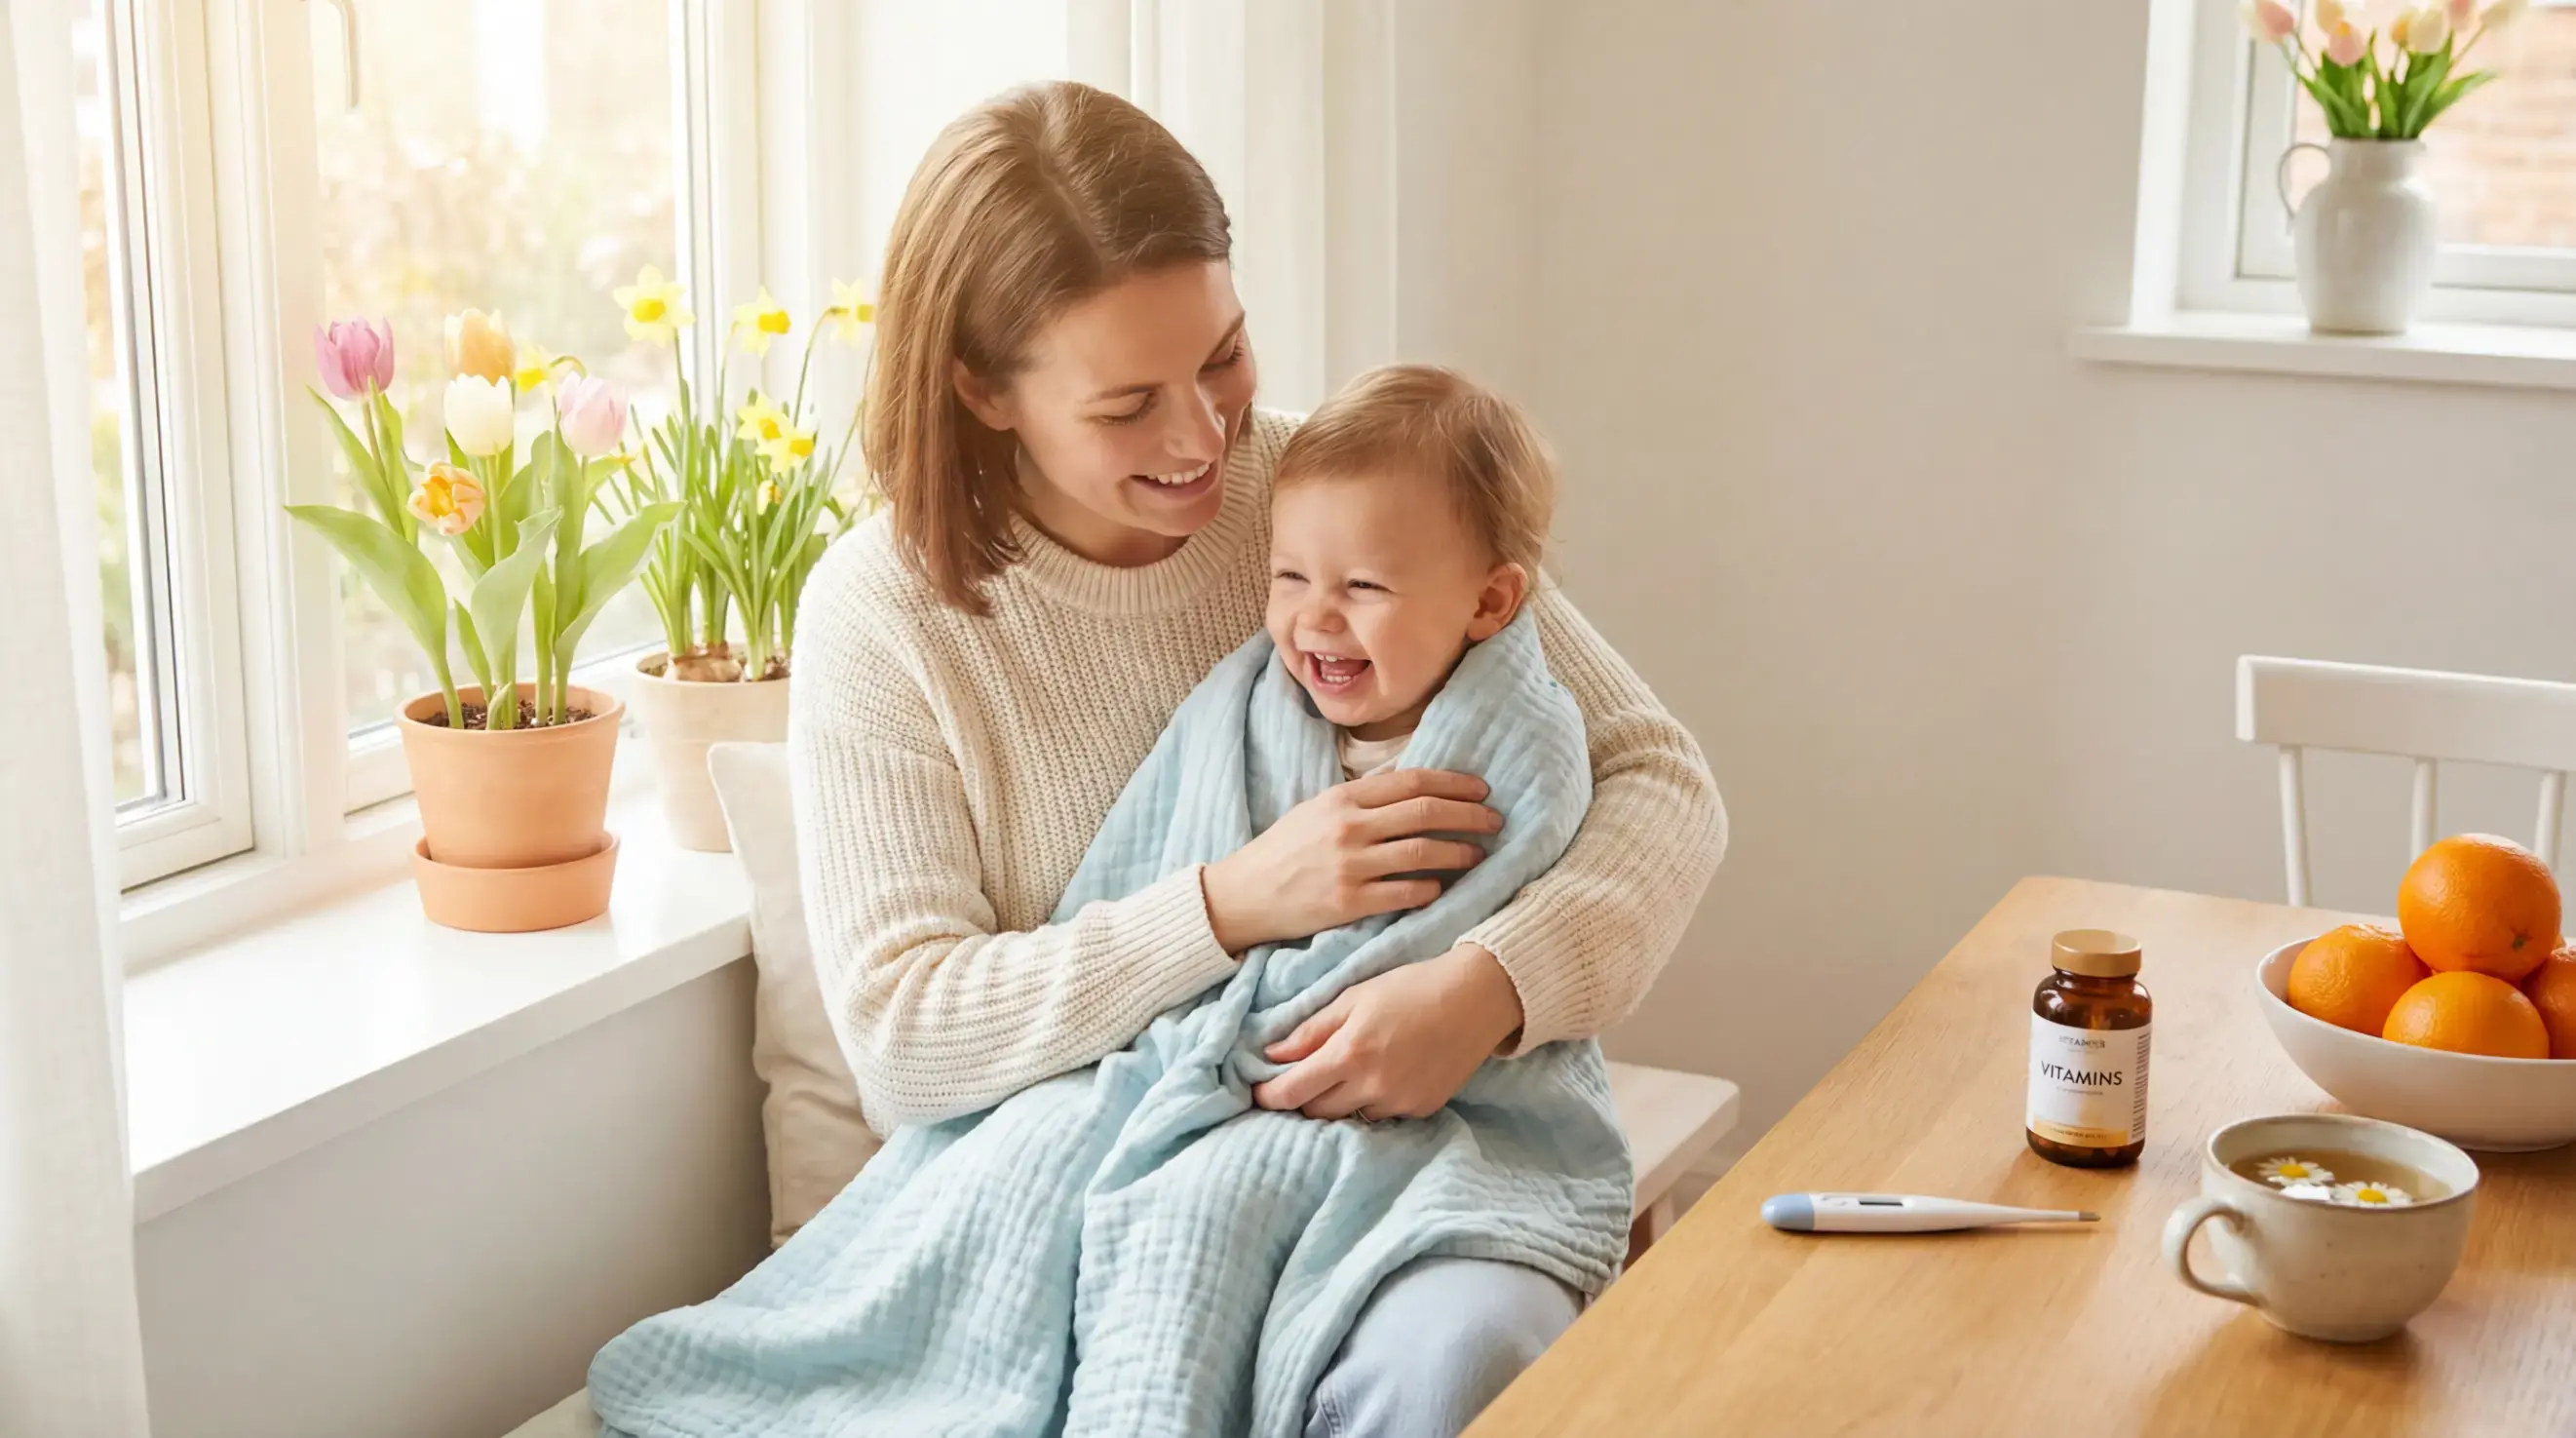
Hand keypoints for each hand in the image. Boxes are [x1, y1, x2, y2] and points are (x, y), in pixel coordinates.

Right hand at [1200, 769, 1499, 953]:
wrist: (1243, 895)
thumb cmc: (1284, 851)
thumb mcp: (1316, 810)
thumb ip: (1361, 799)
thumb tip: (1413, 787)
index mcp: (1343, 798)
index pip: (1413, 781)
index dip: (1455, 783)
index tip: (1481, 789)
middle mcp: (1349, 827)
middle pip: (1427, 812)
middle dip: (1470, 815)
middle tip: (1495, 821)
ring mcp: (1350, 865)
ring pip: (1424, 853)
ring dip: (1460, 853)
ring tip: (1478, 856)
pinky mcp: (1349, 903)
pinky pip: (1407, 893)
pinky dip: (1432, 890)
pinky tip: (1443, 889)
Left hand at [1251, 943, 1524, 1119]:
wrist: (1476, 998)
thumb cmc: (1411, 988)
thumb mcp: (1355, 998)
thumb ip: (1312, 1029)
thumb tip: (1273, 1055)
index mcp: (1350, 1054)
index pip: (1294, 1092)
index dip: (1270, 1096)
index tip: (1260, 1093)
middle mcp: (1374, 1086)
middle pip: (1318, 1112)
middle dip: (1304, 1098)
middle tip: (1303, 1079)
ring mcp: (1401, 1102)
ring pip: (1351, 1117)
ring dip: (1341, 1101)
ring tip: (1350, 1072)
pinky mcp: (1423, 1109)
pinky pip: (1384, 1115)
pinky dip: (1374, 1100)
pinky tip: (1384, 1075)